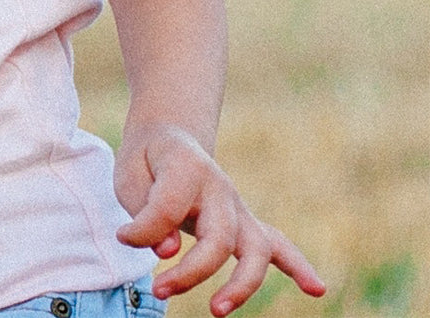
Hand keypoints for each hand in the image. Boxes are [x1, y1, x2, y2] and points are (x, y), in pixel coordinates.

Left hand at [114, 124, 325, 316]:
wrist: (167, 139)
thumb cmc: (145, 163)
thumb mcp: (128, 176)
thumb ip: (144, 212)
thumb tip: (167, 252)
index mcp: (186, 165)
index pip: (170, 206)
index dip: (144, 229)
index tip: (124, 237)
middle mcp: (219, 186)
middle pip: (218, 237)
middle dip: (191, 271)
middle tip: (158, 289)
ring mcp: (237, 206)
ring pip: (256, 247)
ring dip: (241, 284)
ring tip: (217, 310)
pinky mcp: (245, 223)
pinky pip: (278, 245)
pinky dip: (297, 267)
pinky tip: (316, 289)